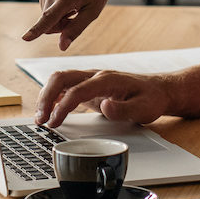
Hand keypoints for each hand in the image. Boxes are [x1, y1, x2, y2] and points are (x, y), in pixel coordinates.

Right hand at [23, 0, 119, 48]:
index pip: (48, 18)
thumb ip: (76, 29)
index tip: (25, 38)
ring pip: (45, 14)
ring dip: (57, 15)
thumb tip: (62, 46)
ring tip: (72, 4)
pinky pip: (45, 4)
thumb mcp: (93, 11)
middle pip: (48, 22)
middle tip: (75, 14)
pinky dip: (54, 5)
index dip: (36, 30)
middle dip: (60, 24)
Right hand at [35, 69, 173, 127]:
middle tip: (40, 119)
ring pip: (60, 80)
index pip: (77, 90)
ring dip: (47, 96)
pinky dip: (54, 96)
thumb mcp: (144, 108)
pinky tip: (49, 110)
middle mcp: (95, 76)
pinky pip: (65, 86)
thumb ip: (124, 109)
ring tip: (41, 118)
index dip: (62, 106)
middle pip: (61, 78)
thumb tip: (105, 106)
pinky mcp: (89, 86)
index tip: (54, 122)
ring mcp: (91, 79)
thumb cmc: (152, 99)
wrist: (159, 90)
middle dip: (46, 97)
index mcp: (107, 80)